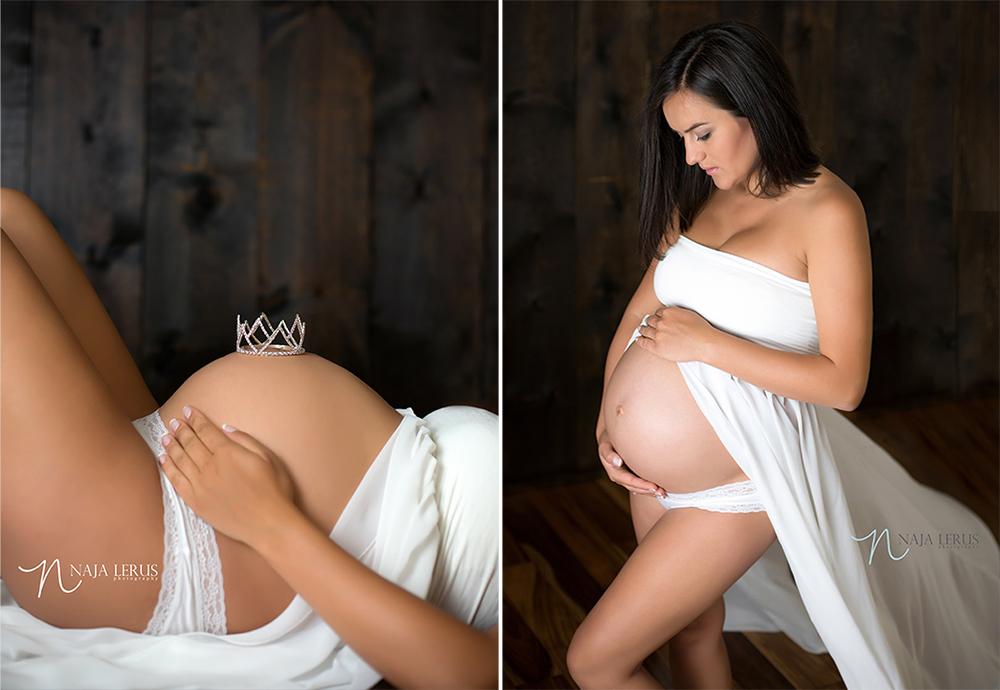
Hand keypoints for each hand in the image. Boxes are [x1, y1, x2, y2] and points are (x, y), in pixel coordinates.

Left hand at [158, 406, 296, 547]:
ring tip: (166, 436)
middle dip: (182, 429)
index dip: (196, 419)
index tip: (188, 410)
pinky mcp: (196, 502)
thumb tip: (226, 428)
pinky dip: (168, 468)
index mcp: (228, 453)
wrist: (269, 524)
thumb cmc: (274, 490)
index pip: (206, 430)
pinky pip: (176, 481)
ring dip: (172, 445)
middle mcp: (210, 466)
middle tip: (174, 421)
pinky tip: (163, 459)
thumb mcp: (268, 458)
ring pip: (180, 459)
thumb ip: (246, 440)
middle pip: (190, 443)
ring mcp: (201, 485)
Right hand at [597, 428, 665, 497]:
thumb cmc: (608, 443)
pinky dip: (650, 487)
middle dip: (649, 491)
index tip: (654, 487)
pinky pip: (641, 484)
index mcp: (615, 473)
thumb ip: (609, 455)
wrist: (609, 441)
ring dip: (651, 492)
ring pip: (639, 488)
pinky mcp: (632, 475)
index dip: (642, 485)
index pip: (630, 481)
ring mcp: (627, 478)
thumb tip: (618, 462)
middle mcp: (621, 478)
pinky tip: (660, 489)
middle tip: (662, 493)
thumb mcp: (605, 447)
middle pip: (636, 488)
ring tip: (663, 494)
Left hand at [635, 306, 714, 361]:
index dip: (656, 315)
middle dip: (648, 321)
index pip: (658, 312)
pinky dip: (639, 340)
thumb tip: (671, 315)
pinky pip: (644, 343)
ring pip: (645, 330)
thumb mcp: (687, 314)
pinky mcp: (657, 347)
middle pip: (650, 320)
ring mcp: (658, 335)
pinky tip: (638, 339)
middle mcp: (661, 322)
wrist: (703, 343)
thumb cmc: (700, 329)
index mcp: (668, 312)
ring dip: (642, 329)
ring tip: (640, 329)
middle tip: (646, 323)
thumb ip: (676, 313)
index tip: (655, 318)